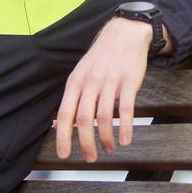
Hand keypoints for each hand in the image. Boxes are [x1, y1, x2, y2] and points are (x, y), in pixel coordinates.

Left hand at [54, 18, 169, 161]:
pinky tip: (126, 140)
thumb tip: (62, 123)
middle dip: (85, 142)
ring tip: (109, 149)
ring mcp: (110, 82)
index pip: (65, 113)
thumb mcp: (80, 74)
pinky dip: (126, 127)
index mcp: (75, 82)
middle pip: (84, 118)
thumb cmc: (100, 58)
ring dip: (106, 137)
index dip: (63, 136)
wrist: (124, 34)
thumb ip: (73, 98)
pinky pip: (127, 109)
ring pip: (105, 116)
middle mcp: (90, 82)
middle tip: (90, 158)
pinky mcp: (129, 82)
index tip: (64, 154)